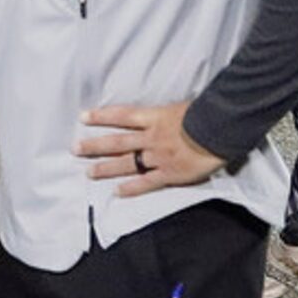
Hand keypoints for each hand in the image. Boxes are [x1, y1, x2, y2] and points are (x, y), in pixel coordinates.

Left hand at [74, 101, 225, 197]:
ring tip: (88, 172)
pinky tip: (117, 192)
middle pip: (117, 142)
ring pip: (126, 163)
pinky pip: (146, 182)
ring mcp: (158, 157)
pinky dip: (131, 188)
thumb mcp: (186, 105)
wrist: (221, 129)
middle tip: (75, 148)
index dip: (101, 116)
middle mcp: (152, 137)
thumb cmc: (209, 113)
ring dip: (106, 168)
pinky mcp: (169, 173)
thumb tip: (169, 112)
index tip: (83, 117)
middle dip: (94, 145)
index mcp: (155, 117)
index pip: (122, 115)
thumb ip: (172, 112)